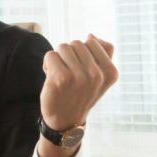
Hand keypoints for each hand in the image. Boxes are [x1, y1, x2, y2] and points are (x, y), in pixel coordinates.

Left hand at [37, 34, 116, 156]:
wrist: (66, 119)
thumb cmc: (81, 93)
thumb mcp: (100, 77)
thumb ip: (103, 54)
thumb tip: (92, 36)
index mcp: (110, 72)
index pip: (92, 42)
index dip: (82, 52)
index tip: (82, 68)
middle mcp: (97, 75)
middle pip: (77, 43)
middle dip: (69, 55)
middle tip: (69, 73)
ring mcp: (79, 77)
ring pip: (63, 47)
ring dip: (58, 59)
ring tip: (61, 75)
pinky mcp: (61, 78)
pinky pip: (50, 55)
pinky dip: (47, 64)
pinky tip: (51, 78)